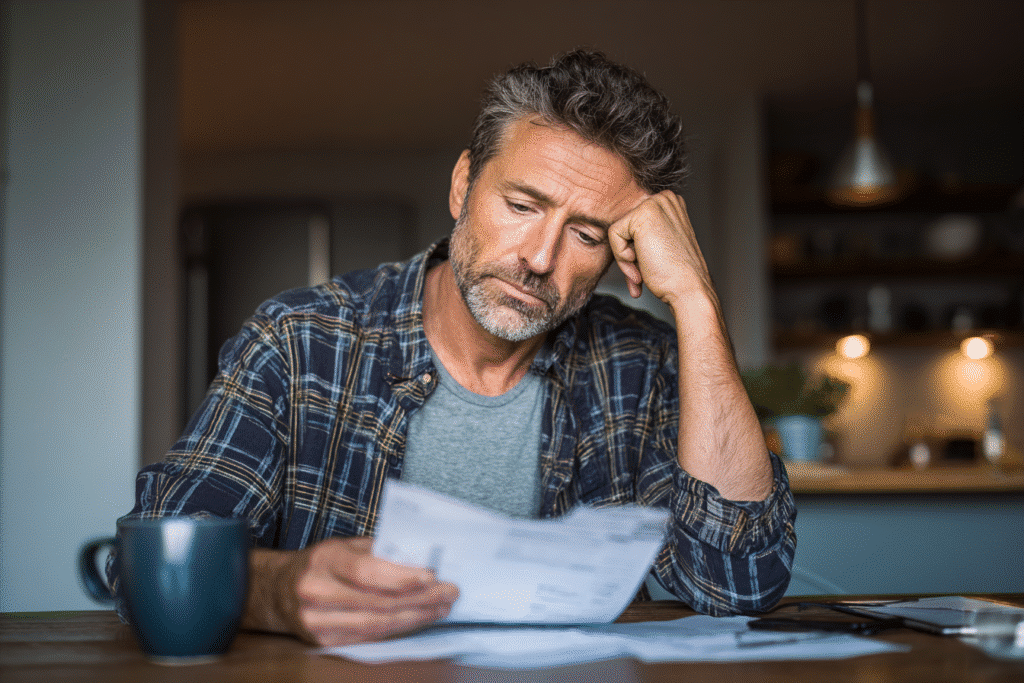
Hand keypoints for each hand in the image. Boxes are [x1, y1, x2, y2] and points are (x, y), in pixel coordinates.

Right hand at [250, 537, 458, 645]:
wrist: (276, 590)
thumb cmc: (319, 563)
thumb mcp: (344, 545)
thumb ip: (379, 549)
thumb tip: (421, 556)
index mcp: (324, 560)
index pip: (366, 572)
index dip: (401, 577)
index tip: (432, 576)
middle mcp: (317, 591)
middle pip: (377, 601)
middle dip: (420, 598)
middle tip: (449, 592)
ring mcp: (317, 621)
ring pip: (376, 623)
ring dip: (415, 616)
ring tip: (441, 607)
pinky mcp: (323, 641)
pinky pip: (368, 637)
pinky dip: (398, 629)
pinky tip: (418, 620)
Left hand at [607, 191, 714, 310]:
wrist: (688, 289)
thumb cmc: (675, 275)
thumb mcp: (659, 246)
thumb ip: (643, 235)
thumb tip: (622, 237)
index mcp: (669, 204)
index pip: (633, 225)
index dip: (635, 251)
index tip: (647, 269)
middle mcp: (664, 199)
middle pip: (624, 227)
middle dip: (628, 256)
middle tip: (641, 275)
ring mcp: (655, 204)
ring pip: (618, 231)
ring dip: (625, 259)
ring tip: (641, 274)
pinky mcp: (643, 214)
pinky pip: (614, 234)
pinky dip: (622, 257)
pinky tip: (642, 267)